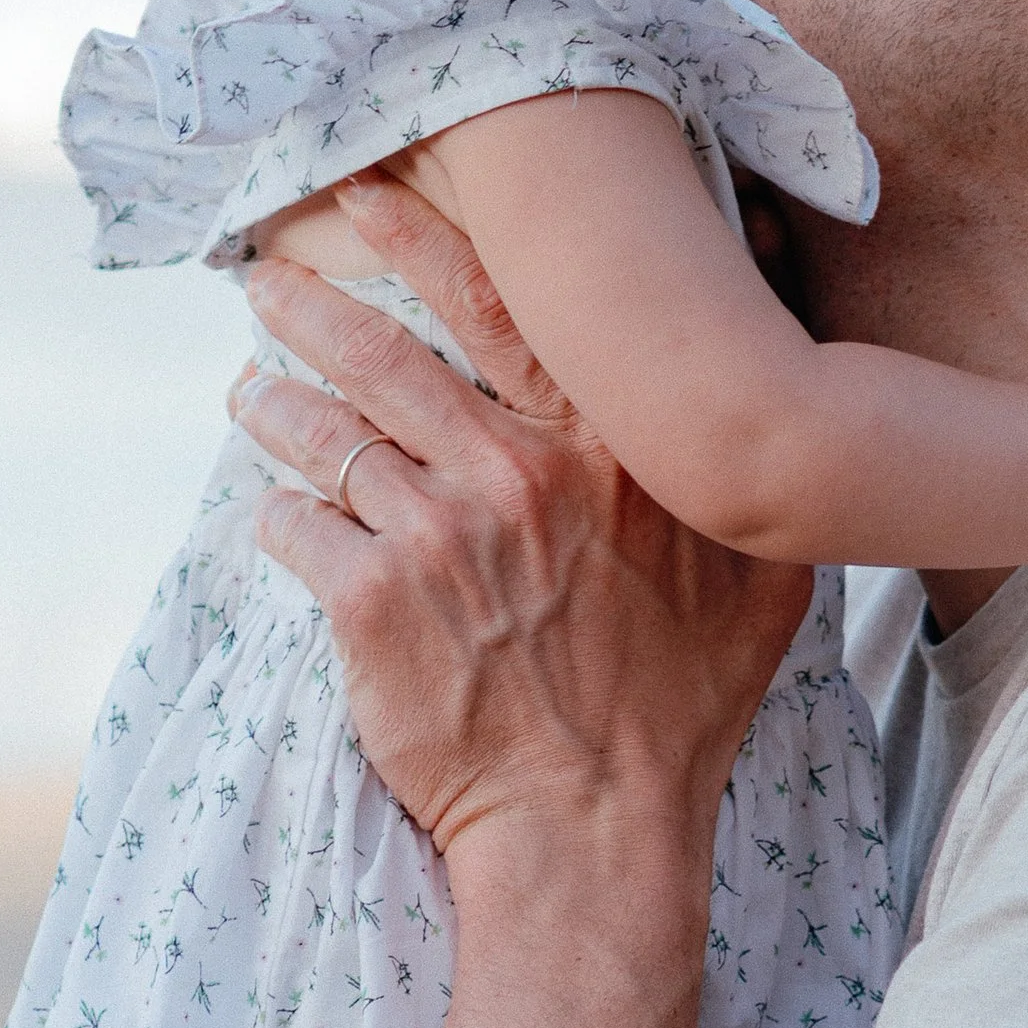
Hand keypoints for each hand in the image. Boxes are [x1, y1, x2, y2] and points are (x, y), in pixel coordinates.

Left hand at [232, 177, 813, 885]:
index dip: (420, 240)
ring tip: (250, 395)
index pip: (497, 307)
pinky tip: (275, 519)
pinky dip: (279, 519)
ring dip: (275, 406)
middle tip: (266, 283)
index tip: (365, 200)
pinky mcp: (369, 601)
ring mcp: (437, 532)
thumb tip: (777, 390)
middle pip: (384, 353)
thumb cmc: (681, 703)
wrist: (594, 827)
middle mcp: (515, 470)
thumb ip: (741, 475)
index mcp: (602, 445)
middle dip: (312, 307)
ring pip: (324, 436)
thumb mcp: (758, 573)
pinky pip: (296, 531)